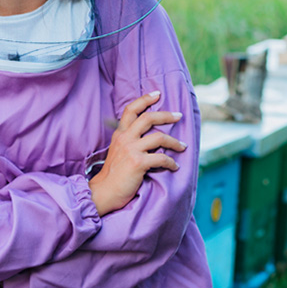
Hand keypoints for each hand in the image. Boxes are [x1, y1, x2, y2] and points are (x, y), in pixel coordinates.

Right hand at [88, 91, 185, 215]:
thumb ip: (129, 141)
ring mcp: (131, 150)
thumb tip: (149, 137)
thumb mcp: (117, 152)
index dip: (144, 99)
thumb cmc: (113, 176)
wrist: (104, 193)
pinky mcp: (138, 163)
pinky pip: (162, 158)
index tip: (157, 94)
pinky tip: (175, 166)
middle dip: (166, 115)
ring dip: (175, 142)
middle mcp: (125, 138)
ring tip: (183, 146)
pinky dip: (172, 162)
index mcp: (119, 135)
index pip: (131, 110)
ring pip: (159, 137)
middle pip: (148, 118)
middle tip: (178, 116)